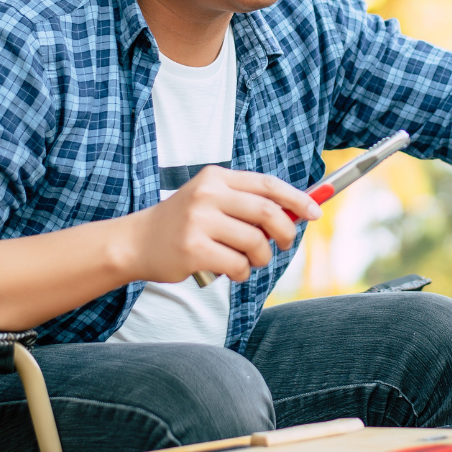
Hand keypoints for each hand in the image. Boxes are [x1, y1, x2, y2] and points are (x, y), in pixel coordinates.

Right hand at [129, 166, 321, 283]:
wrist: (137, 241)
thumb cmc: (183, 223)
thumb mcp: (211, 200)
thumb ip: (247, 203)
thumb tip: (294, 214)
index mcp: (217, 177)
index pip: (268, 184)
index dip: (296, 199)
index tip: (315, 212)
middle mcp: (208, 195)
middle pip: (268, 213)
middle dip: (286, 233)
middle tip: (284, 245)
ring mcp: (199, 222)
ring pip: (255, 242)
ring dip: (261, 258)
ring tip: (249, 260)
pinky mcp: (193, 250)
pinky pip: (237, 265)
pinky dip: (242, 273)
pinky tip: (231, 271)